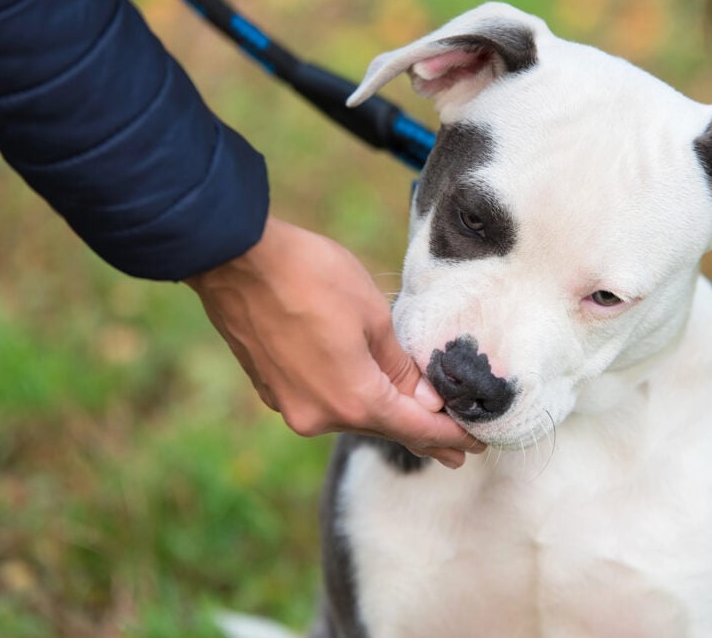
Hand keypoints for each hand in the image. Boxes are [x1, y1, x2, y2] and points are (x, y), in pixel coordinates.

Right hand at [184, 216, 478, 467]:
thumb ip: (400, 366)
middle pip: (383, 427)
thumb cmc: (311, 276)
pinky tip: (368, 396)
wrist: (235, 260)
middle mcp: (320, 417)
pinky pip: (324, 402)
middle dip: (422, 435)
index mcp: (353, 400)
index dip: (448, 436)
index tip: (477, 445)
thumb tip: (425, 401)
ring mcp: (291, 406)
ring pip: (351, 415)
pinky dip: (351, 401)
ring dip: (385, 416)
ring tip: (419, 423)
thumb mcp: (372, 314)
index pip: (415, 427)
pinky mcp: (271, 390)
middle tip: (458, 452)